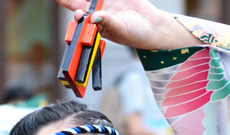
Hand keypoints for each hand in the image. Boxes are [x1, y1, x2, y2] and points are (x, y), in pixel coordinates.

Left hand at [56, 0, 200, 49]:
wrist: (154, 27)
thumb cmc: (136, 35)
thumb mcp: (121, 30)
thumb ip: (107, 22)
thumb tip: (93, 16)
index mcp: (96, 23)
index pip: (80, 16)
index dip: (75, 12)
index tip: (78, 13)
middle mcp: (98, 10)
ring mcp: (106, 0)